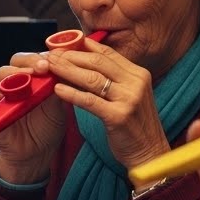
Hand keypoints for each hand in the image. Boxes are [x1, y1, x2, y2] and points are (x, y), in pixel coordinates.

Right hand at [0, 51, 69, 184]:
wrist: (37, 154)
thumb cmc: (47, 126)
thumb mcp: (59, 104)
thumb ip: (60, 87)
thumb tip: (71, 66)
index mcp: (32, 78)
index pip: (35, 58)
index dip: (44, 56)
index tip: (56, 59)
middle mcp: (16, 83)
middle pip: (16, 62)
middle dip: (30, 62)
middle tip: (43, 67)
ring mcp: (3, 96)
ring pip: (1, 76)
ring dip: (13, 75)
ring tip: (26, 79)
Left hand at [44, 37, 167, 171]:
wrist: (150, 153)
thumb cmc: (133, 125)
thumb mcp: (127, 95)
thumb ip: (111, 78)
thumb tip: (80, 61)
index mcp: (138, 74)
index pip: (106, 53)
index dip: (81, 47)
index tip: (60, 45)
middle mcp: (136, 83)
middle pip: (97, 62)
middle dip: (70, 56)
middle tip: (50, 55)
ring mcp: (129, 99)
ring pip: (92, 78)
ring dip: (67, 70)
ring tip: (49, 67)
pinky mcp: (119, 117)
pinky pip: (90, 101)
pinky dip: (72, 94)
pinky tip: (57, 90)